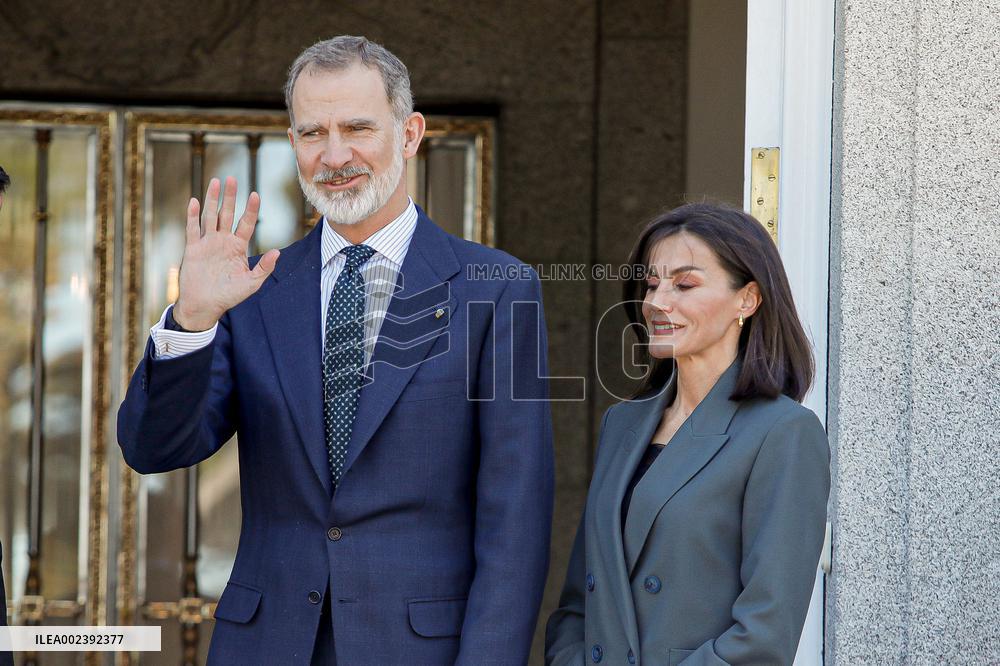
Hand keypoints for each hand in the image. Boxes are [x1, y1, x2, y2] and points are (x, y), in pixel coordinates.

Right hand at [173, 176, 279, 330]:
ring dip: (212, 199)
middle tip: (233, 178)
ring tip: (216, 181)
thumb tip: (278, 252)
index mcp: (238, 247)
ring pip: (210, 216)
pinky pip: (192, 229)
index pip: (246, 223)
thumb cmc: (229, 296)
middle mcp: (223, 241)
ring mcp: (207, 243)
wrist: (204, 306)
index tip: (256, 194)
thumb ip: (264, 268)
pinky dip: (192, 215)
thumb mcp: (251, 283)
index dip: (251, 209)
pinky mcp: (192, 249)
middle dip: (231, 197)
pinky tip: (194, 201)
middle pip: (227, 214)